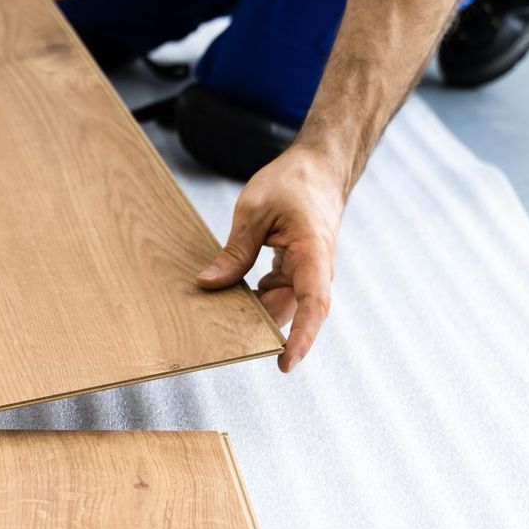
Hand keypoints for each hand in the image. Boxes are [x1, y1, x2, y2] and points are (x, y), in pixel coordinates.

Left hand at [196, 146, 346, 372]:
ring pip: (282, 305)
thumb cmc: (293, 182)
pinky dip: (255, 299)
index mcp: (312, 253)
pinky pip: (277, 293)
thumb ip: (235, 251)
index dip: (301, 338)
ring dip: (256, 313)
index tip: (285, 363)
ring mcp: (307, 271)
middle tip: (226, 341)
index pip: (313, 304)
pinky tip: (232, 299)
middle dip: (263, 330)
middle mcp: (315, 269)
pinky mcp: (296, 269)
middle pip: (292, 312)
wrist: (320, 166)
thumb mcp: (254, 211)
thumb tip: (208, 285)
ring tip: (222, 317)